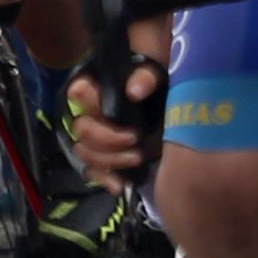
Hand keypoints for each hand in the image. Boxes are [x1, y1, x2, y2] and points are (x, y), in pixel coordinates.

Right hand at [67, 60, 164, 180]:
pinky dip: (105, 179)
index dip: (91, 105)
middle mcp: (90, 112)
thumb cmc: (163, 83)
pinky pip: (93, 172)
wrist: (179, 108)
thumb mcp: (159, 72)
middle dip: (107, 139)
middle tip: (136, 140)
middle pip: (81, 129)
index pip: (78, 93)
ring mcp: (95, 137)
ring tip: (138, 158)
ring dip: (110, 159)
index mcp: (97, 86)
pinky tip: (120, 185)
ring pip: (84, 153)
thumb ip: (147, 76)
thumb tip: (133, 91)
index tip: (116, 113)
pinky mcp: (104, 157)